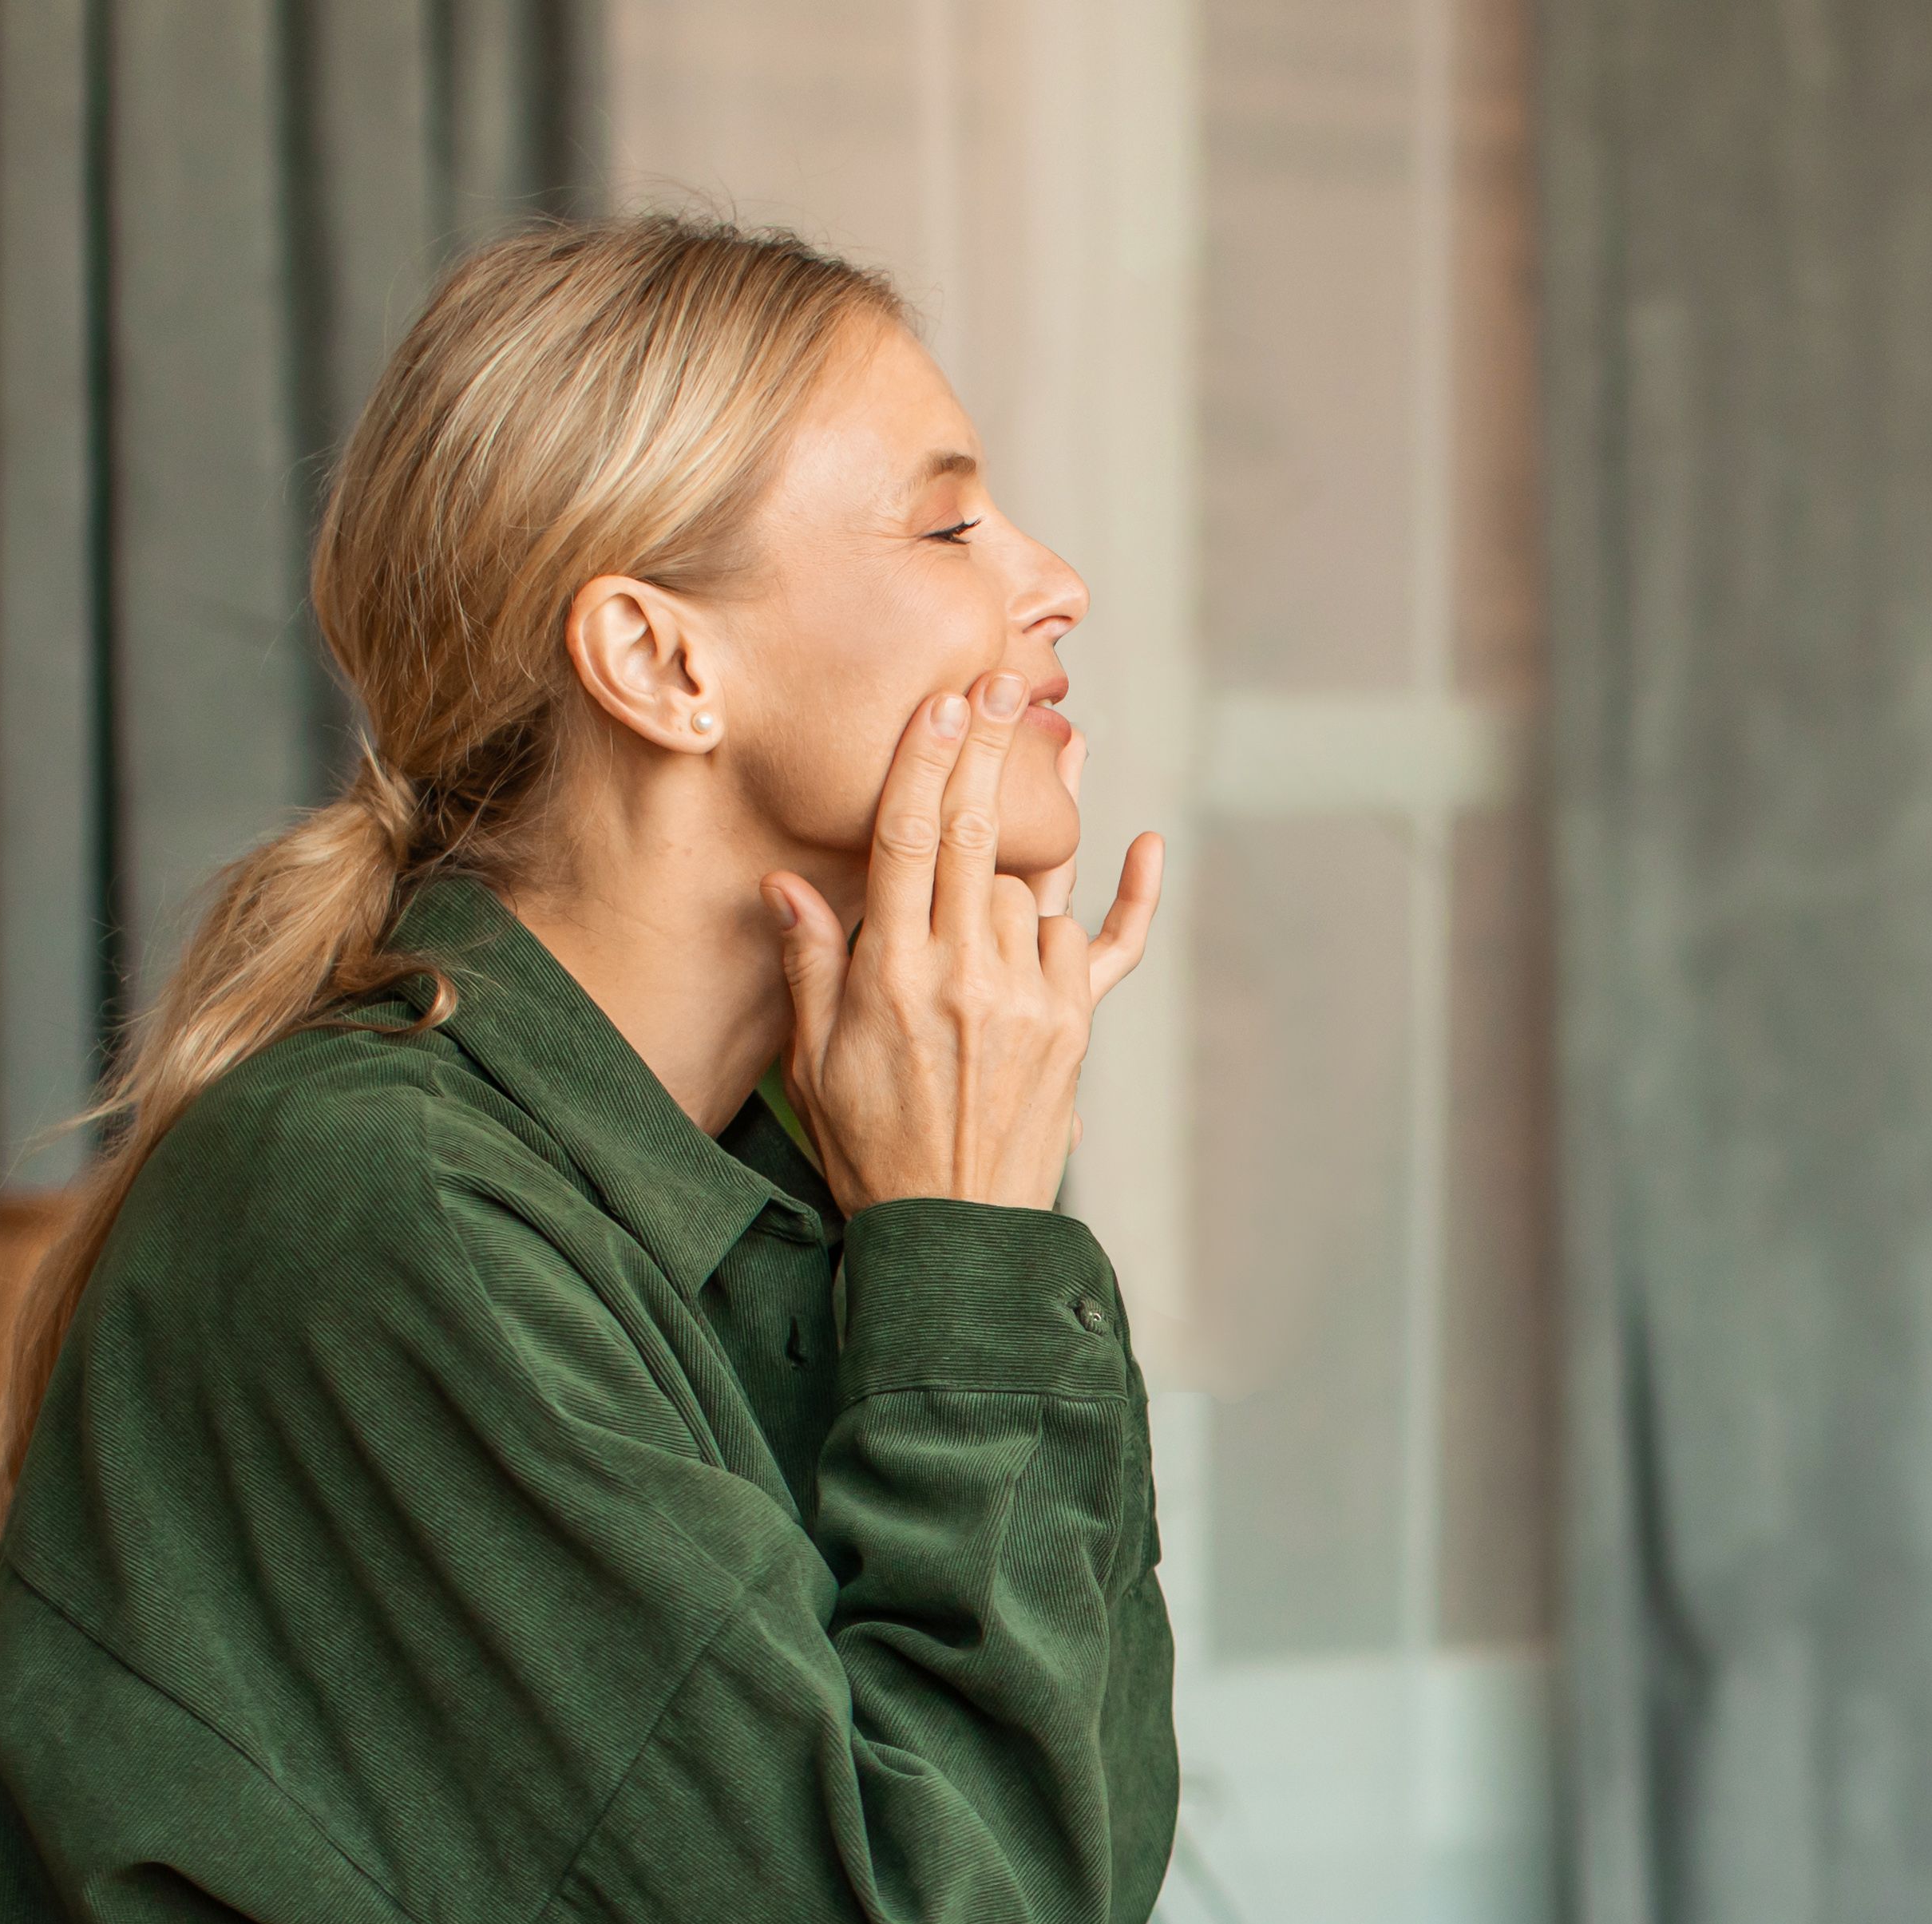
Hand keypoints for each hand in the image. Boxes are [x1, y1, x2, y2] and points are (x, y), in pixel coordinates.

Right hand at [767, 678, 1163, 1213]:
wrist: (952, 1235)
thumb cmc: (870, 1145)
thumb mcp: (815, 1060)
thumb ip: (810, 965)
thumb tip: (786, 885)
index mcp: (891, 977)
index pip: (905, 843)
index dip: (925, 763)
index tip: (945, 702)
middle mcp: (965, 978)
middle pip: (976, 838)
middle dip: (989, 754)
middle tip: (1004, 680)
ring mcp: (1029, 1001)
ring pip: (1029, 887)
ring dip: (1018, 848)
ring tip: (1041, 757)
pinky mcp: (1075, 1029)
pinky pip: (1108, 947)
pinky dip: (1132, 898)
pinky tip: (1145, 843)